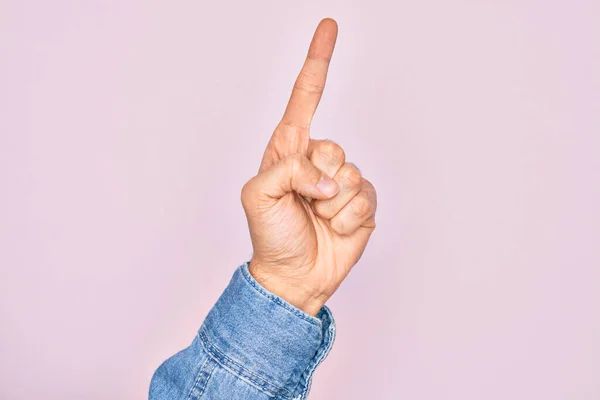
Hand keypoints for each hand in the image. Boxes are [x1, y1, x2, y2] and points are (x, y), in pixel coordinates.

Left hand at [241, 18, 376, 315]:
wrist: (295, 276)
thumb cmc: (271, 236)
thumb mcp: (258, 197)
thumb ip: (288, 171)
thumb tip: (329, 177)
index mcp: (289, 150)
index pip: (305, 98)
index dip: (317, 62)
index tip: (328, 27)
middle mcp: (317, 160)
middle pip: (333, 147)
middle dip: (317, 182)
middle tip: (304, 204)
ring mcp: (342, 181)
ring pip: (350, 174)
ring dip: (331, 205)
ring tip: (317, 218)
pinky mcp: (362, 202)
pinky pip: (365, 197)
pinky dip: (349, 218)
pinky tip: (336, 227)